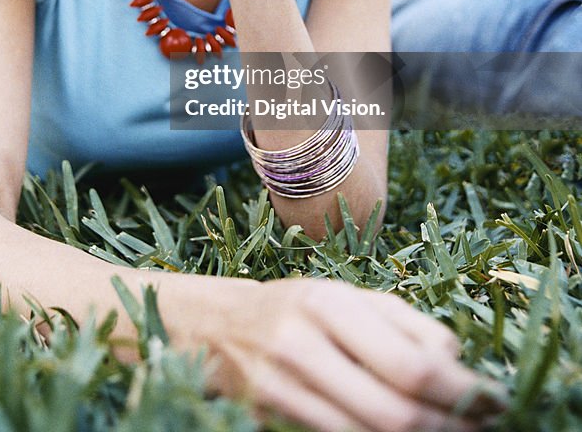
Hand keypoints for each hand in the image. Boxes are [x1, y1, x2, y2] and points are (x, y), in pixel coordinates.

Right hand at [195, 278, 504, 431]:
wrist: (219, 327)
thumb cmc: (300, 308)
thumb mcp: (351, 297)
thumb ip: (407, 324)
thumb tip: (461, 365)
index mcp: (328, 304)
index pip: (413, 364)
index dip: (463, 392)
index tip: (496, 399)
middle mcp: (301, 347)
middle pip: (395, 414)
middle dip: (449, 428)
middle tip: (480, 425)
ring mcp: (282, 392)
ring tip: (448, 430)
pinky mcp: (272, 423)